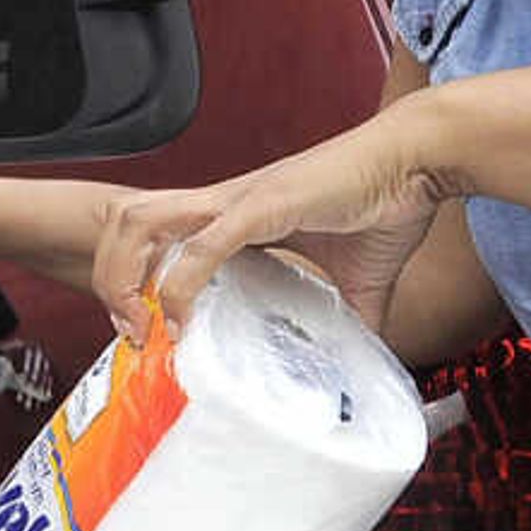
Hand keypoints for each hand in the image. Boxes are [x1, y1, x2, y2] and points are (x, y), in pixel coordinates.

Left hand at [89, 104, 452, 341]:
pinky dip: (182, 284)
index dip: (134, 282)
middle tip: (129, 333)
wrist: (421, 159)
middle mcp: (224, 203)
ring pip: (145, 224)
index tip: (146, 334)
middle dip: (110, 278)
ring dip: (129, 278)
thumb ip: (351, 323)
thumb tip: (360, 371)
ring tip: (142, 329)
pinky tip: (183, 322)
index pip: (156, 240)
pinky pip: (204, 243)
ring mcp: (239, 201)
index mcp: (235, 216)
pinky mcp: (265, 205)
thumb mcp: (359, 281)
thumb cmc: (388, 202)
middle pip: (127, 223)